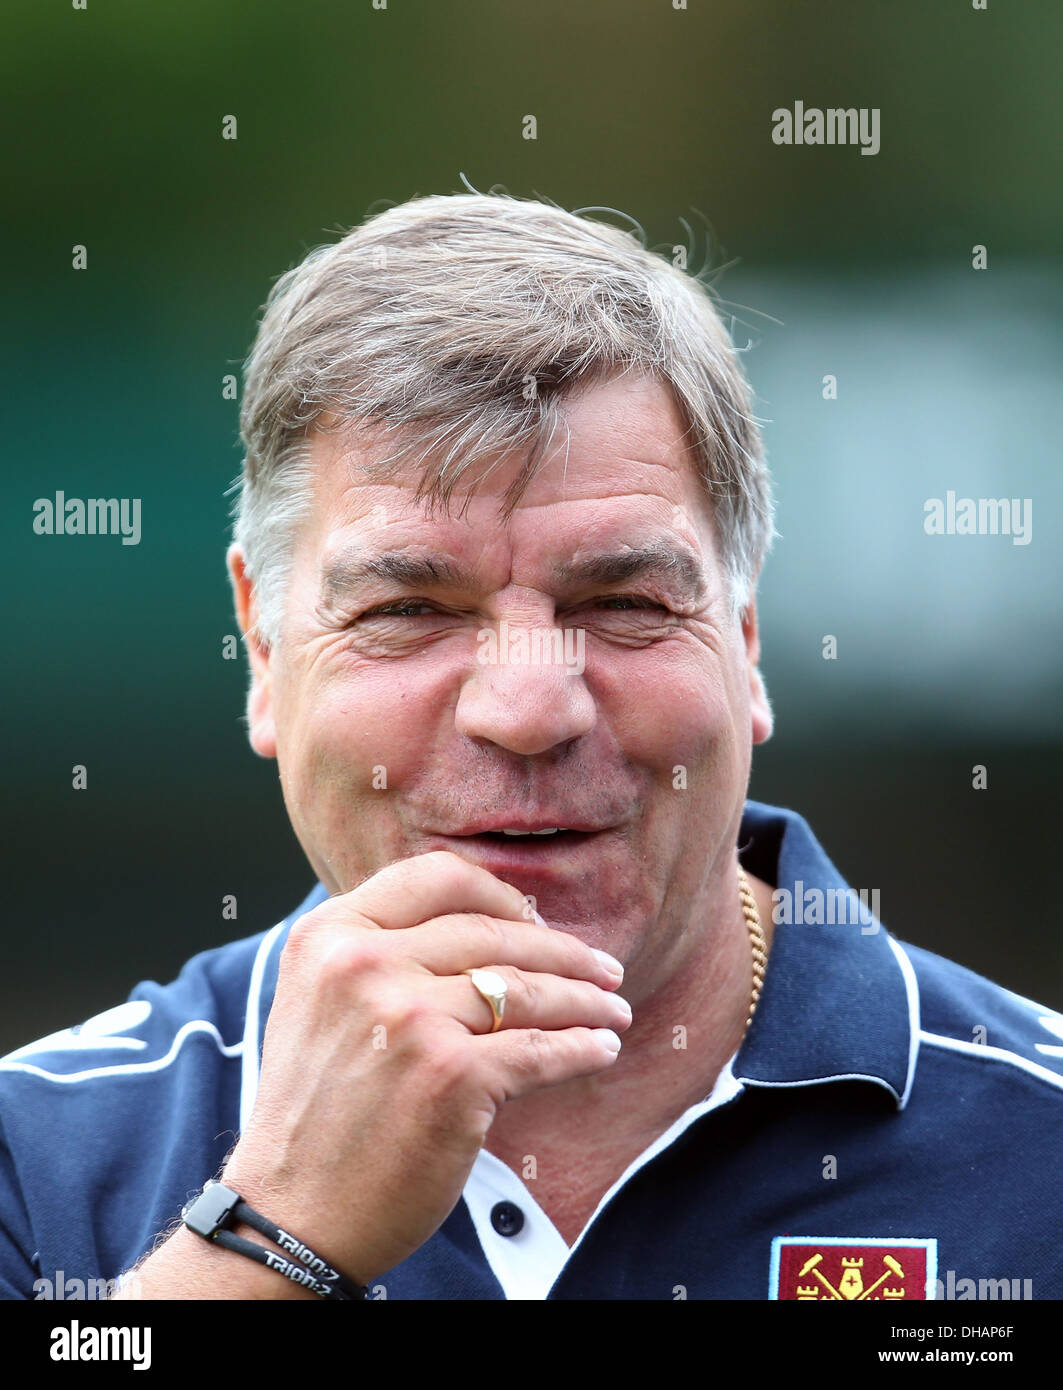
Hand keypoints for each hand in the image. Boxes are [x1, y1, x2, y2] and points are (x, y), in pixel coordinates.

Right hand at [221, 850, 629, 1286]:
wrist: (291, 1214)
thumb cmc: (317, 1111)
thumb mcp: (321, 1001)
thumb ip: (380, 951)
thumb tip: (488, 922)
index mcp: (330, 936)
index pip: (438, 878)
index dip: (502, 897)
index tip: (539, 922)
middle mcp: (365, 964)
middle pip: (493, 933)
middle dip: (563, 952)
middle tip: (603, 969)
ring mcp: (409, 1017)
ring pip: (525, 990)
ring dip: (584, 1000)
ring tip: (613, 1009)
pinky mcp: (451, 1075)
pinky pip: (540, 1049)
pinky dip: (581, 1048)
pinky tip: (602, 1048)